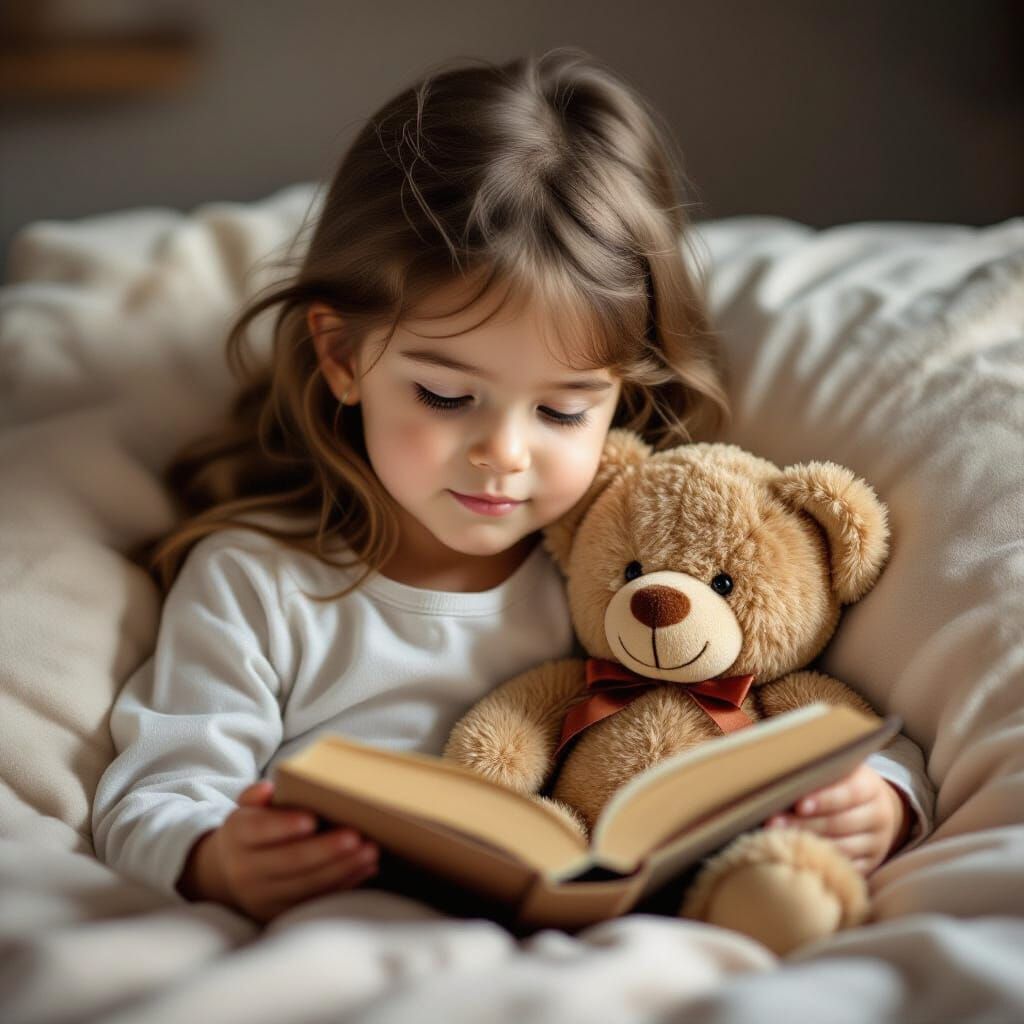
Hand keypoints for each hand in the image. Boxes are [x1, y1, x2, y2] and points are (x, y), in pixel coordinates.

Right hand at [178, 780, 379, 921]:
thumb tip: (266, 789)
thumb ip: (254, 797)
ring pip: (305, 885)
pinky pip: (314, 900)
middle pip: (288, 861)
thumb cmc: (251, 831)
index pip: (257, 831)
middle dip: (325, 850)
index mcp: (237, 836)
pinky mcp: (279, 914)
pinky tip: (365, 869)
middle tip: (355, 836)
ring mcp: (262, 897)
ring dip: (342, 869)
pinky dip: (343, 884)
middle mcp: (245, 870)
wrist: (227, 875)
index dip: (284, 826)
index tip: (311, 819)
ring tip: (369, 851)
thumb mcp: (246, 810)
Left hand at [766, 763, 908, 875]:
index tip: (798, 804)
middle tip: (774, 823)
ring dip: (809, 844)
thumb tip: (782, 773)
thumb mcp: (839, 771)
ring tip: (781, 840)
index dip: (823, 800)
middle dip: (804, 823)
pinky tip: (800, 859)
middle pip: (840, 823)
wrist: (874, 807)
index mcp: (870, 787)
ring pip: (843, 848)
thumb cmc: (842, 783)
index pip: (849, 793)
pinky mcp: (871, 863)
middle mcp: (878, 815)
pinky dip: (823, 864)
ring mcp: (876, 842)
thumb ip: (818, 772)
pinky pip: (847, 868)